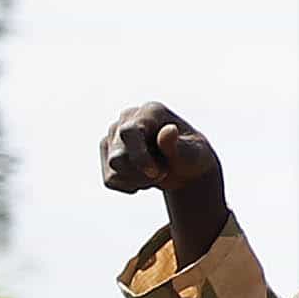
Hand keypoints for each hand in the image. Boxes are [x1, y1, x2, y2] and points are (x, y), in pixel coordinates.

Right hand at [100, 101, 233, 252]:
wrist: (183, 167)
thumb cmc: (191, 157)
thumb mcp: (191, 153)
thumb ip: (177, 145)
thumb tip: (168, 131)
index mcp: (150, 111)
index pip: (129, 132)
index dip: (139, 156)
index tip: (155, 174)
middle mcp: (127, 118)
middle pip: (118, 156)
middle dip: (141, 173)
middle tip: (163, 173)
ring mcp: (114, 134)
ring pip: (113, 168)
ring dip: (136, 180)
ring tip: (155, 175)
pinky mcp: (107, 151)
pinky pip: (109, 179)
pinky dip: (128, 186)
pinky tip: (142, 179)